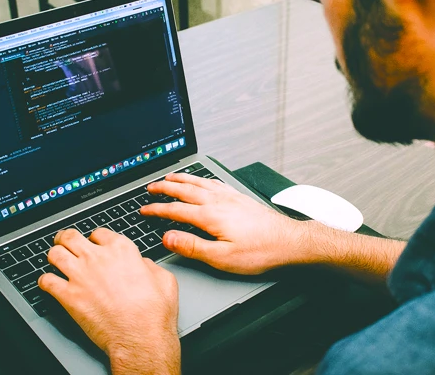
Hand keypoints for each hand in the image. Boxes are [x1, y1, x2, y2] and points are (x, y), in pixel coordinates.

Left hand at [38, 228, 180, 373]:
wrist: (140, 337)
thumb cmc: (154, 312)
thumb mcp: (164, 279)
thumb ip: (150, 266)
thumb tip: (143, 264)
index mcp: (121, 250)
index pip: (99, 233)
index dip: (95, 238)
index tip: (94, 243)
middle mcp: (98, 258)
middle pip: (71, 237)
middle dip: (66, 239)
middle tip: (65, 243)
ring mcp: (80, 275)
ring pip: (55, 254)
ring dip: (54, 255)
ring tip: (55, 259)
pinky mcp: (68, 296)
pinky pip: (46, 281)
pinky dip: (45, 281)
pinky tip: (48, 283)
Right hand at [141, 173, 308, 274]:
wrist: (290, 242)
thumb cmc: (261, 251)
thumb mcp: (222, 258)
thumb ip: (193, 247)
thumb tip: (169, 238)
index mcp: (211, 216)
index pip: (175, 210)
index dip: (157, 210)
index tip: (144, 209)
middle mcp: (219, 202)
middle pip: (185, 190)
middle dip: (165, 188)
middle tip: (150, 187)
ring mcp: (230, 197)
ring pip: (200, 183)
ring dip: (182, 179)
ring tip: (170, 177)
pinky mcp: (240, 198)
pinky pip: (214, 183)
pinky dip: (202, 179)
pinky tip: (202, 180)